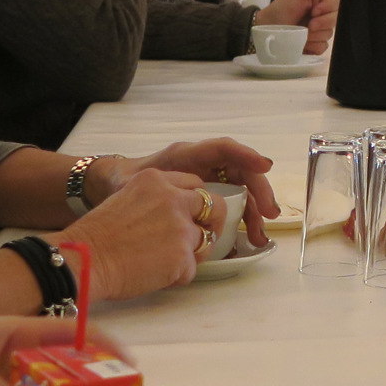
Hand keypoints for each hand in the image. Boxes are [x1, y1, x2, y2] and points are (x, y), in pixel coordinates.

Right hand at [59, 168, 204, 297]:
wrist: (84, 259)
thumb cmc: (97, 236)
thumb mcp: (125, 198)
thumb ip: (155, 200)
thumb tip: (177, 216)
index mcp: (156, 180)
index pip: (195, 184)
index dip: (196, 203)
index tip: (192, 214)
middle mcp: (172, 198)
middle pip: (215, 206)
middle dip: (212, 223)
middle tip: (203, 237)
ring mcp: (180, 227)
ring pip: (206, 241)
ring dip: (191, 254)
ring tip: (164, 262)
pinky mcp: (182, 256)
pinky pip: (191, 269)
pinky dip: (177, 276)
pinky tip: (154, 275)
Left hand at [99, 138, 279, 255]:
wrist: (114, 186)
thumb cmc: (125, 180)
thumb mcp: (135, 181)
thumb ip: (152, 186)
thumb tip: (175, 195)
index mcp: (186, 155)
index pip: (222, 148)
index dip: (245, 154)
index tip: (265, 167)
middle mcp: (202, 164)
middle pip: (241, 171)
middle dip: (259, 191)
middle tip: (270, 215)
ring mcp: (208, 178)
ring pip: (241, 189)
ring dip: (254, 211)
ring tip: (259, 236)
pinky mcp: (208, 194)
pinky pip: (233, 202)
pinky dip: (243, 218)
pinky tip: (247, 237)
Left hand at [258, 0, 337, 53]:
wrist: (267, 29)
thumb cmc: (281, 8)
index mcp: (320, 2)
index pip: (336, 4)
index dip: (328, 9)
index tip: (314, 11)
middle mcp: (322, 16)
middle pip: (335, 20)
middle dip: (321, 23)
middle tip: (308, 25)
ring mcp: (319, 31)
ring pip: (329, 35)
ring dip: (314, 35)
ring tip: (300, 33)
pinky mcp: (315, 45)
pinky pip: (323, 47)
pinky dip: (313, 46)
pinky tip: (302, 43)